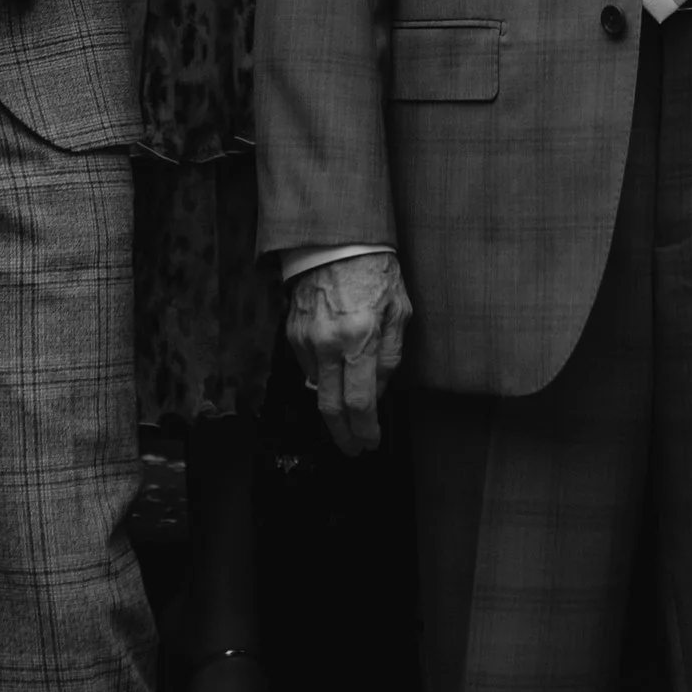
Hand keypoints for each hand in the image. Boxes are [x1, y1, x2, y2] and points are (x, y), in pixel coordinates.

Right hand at [287, 250, 412, 455]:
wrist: (336, 241)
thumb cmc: (376, 272)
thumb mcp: (399, 312)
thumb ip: (390, 357)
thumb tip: (377, 393)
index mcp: (360, 337)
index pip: (359, 402)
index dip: (365, 430)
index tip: (370, 442)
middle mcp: (328, 343)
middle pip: (330, 408)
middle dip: (343, 436)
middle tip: (353, 450)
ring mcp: (306, 339)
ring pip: (318, 389)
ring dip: (334, 406)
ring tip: (350, 411)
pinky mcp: (292, 333)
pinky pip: (308, 368)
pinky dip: (324, 377)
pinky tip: (337, 372)